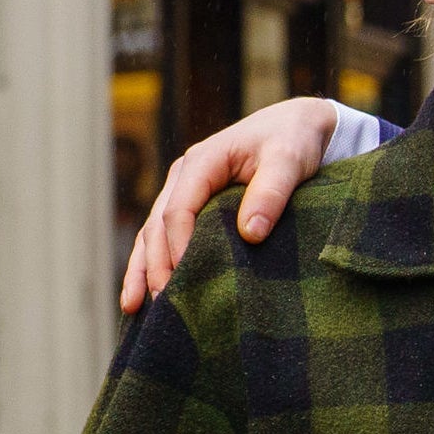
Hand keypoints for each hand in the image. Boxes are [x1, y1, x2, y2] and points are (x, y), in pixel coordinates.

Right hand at [120, 95, 343, 312]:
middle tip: (162, 305)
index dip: (179, 247)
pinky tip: (145, 292)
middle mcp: (185, 176)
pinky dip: (153, 262)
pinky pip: (166, 235)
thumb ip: (271, 193)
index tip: (187, 281)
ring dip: (143, 269)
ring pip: (153, 233)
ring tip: (135, 307)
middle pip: (158, 226)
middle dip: (156, 266)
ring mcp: (185, 190)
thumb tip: (250, 234)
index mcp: (202, 162)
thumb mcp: (289, 161)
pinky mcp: (194, 204)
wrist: (298, 126)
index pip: (179, 210)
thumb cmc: (294, 141)